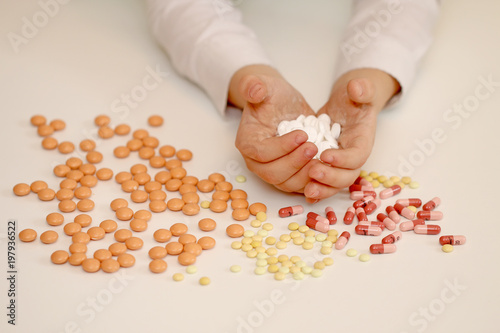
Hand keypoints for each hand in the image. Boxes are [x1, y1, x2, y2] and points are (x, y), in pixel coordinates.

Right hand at [231, 65, 318, 193]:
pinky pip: (298, 186)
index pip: (262, 153)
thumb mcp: (265, 85)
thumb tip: (254, 90)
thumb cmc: (271, 95)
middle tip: (314, 146)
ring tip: (321, 157)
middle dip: (295, 162)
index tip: (303, 134)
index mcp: (247, 142)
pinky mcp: (287, 176)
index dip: (282, 147)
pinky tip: (325, 166)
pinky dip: (312, 180)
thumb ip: (255, 85)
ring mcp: (271, 171)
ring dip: (305, 174)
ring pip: (286, 183)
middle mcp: (256, 162)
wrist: (281, 105)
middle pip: (273, 173)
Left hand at [303, 69, 400, 201]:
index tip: (325, 155)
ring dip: (323, 189)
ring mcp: (340, 165)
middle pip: (347, 176)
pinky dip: (317, 191)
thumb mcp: (360, 90)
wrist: (348, 106)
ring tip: (308, 190)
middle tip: (312, 172)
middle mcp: (353, 157)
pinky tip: (305, 194)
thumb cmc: (355, 98)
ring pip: (335, 184)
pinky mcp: (328, 167)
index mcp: (363, 140)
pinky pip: (325, 184)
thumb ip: (362, 89)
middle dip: (330, 177)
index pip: (357, 155)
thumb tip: (356, 87)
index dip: (342, 158)